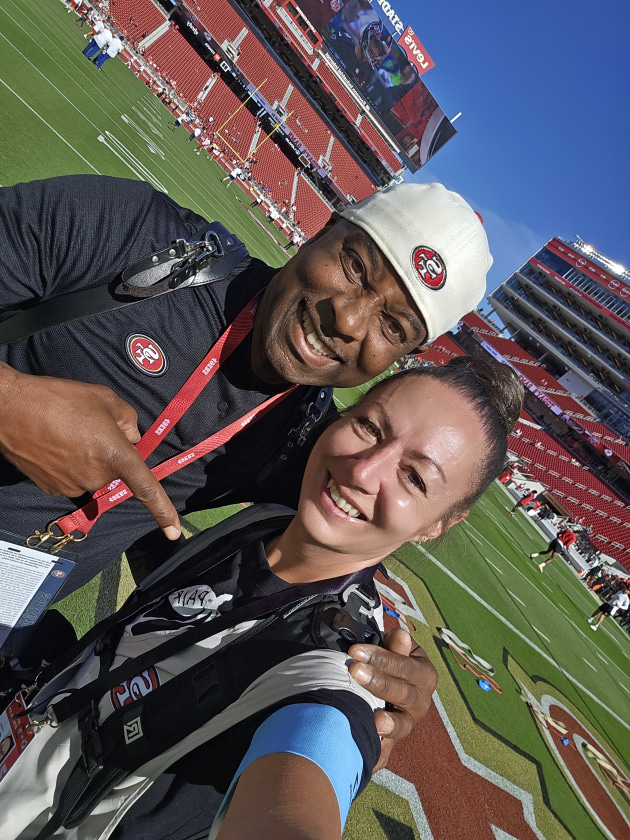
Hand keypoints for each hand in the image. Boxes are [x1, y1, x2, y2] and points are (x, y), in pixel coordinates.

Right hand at [0, 364, 179, 538]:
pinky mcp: (53, 488)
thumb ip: (129, 421)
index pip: (146, 488)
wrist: (9, 409)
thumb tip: (131, 439)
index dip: (163, 511)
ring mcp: (73, 486)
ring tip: (68, 432)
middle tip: (90, 427)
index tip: (174, 533)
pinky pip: (72, 478)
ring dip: (88, 458)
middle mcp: (96, 477)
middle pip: (115, 471)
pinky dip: (69, 464)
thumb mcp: (106, 399)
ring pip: (93, 474)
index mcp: (115, 455)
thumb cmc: (60, 398)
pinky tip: (55, 443)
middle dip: (111, 452)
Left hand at [348, 627, 437, 771]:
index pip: (403, 666)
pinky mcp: (393, 741)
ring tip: (375, 720)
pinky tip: (366, 753)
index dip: (381, 658)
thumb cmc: (389, 661)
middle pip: (402, 693)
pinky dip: (378, 753)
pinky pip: (387, 751)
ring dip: (388, 722)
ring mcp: (408, 723)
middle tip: (354, 671)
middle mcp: (421, 701)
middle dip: (377, 682)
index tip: (355, 651)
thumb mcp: (394, 648)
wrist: (388, 685)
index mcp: (424, 674)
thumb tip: (400, 636)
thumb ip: (395, 645)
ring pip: (401, 725)